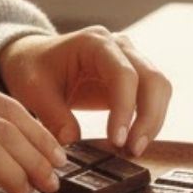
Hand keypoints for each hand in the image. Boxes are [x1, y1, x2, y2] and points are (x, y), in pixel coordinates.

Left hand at [0, 26, 173, 158]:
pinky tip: (131, 143)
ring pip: (159, 89)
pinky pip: (152, 98)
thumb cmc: (32, 68)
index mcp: (94, 42)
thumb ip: (53, 115)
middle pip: (153, 79)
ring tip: (133, 150)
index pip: (123, 74)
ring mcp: (130, 59)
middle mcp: (119, 46)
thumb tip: (72, 142)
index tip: (117, 140)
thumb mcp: (33, 90)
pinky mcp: (133, 77)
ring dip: (153, 121)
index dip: (125, 108)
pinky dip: (148, 121)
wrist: (34, 58)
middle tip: (133, 150)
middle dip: (149, 118)